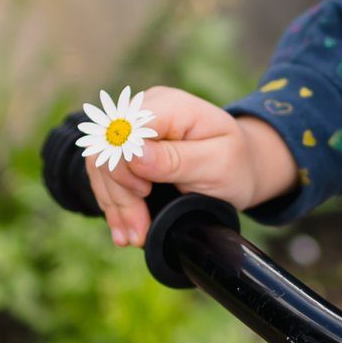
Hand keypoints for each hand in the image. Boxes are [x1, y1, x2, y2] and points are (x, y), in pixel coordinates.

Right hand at [85, 85, 298, 247]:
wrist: (240, 167)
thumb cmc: (234, 164)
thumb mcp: (216, 164)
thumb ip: (176, 159)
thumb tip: (133, 153)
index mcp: (172, 106)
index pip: (127, 128)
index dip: (126, 163)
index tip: (145, 195)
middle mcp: (146, 108)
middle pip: (109, 147)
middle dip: (120, 194)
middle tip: (138, 230)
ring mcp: (133, 125)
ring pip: (101, 163)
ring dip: (114, 203)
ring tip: (131, 236)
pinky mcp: (127, 146)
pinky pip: (105, 172)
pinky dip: (113, 202)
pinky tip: (122, 228)